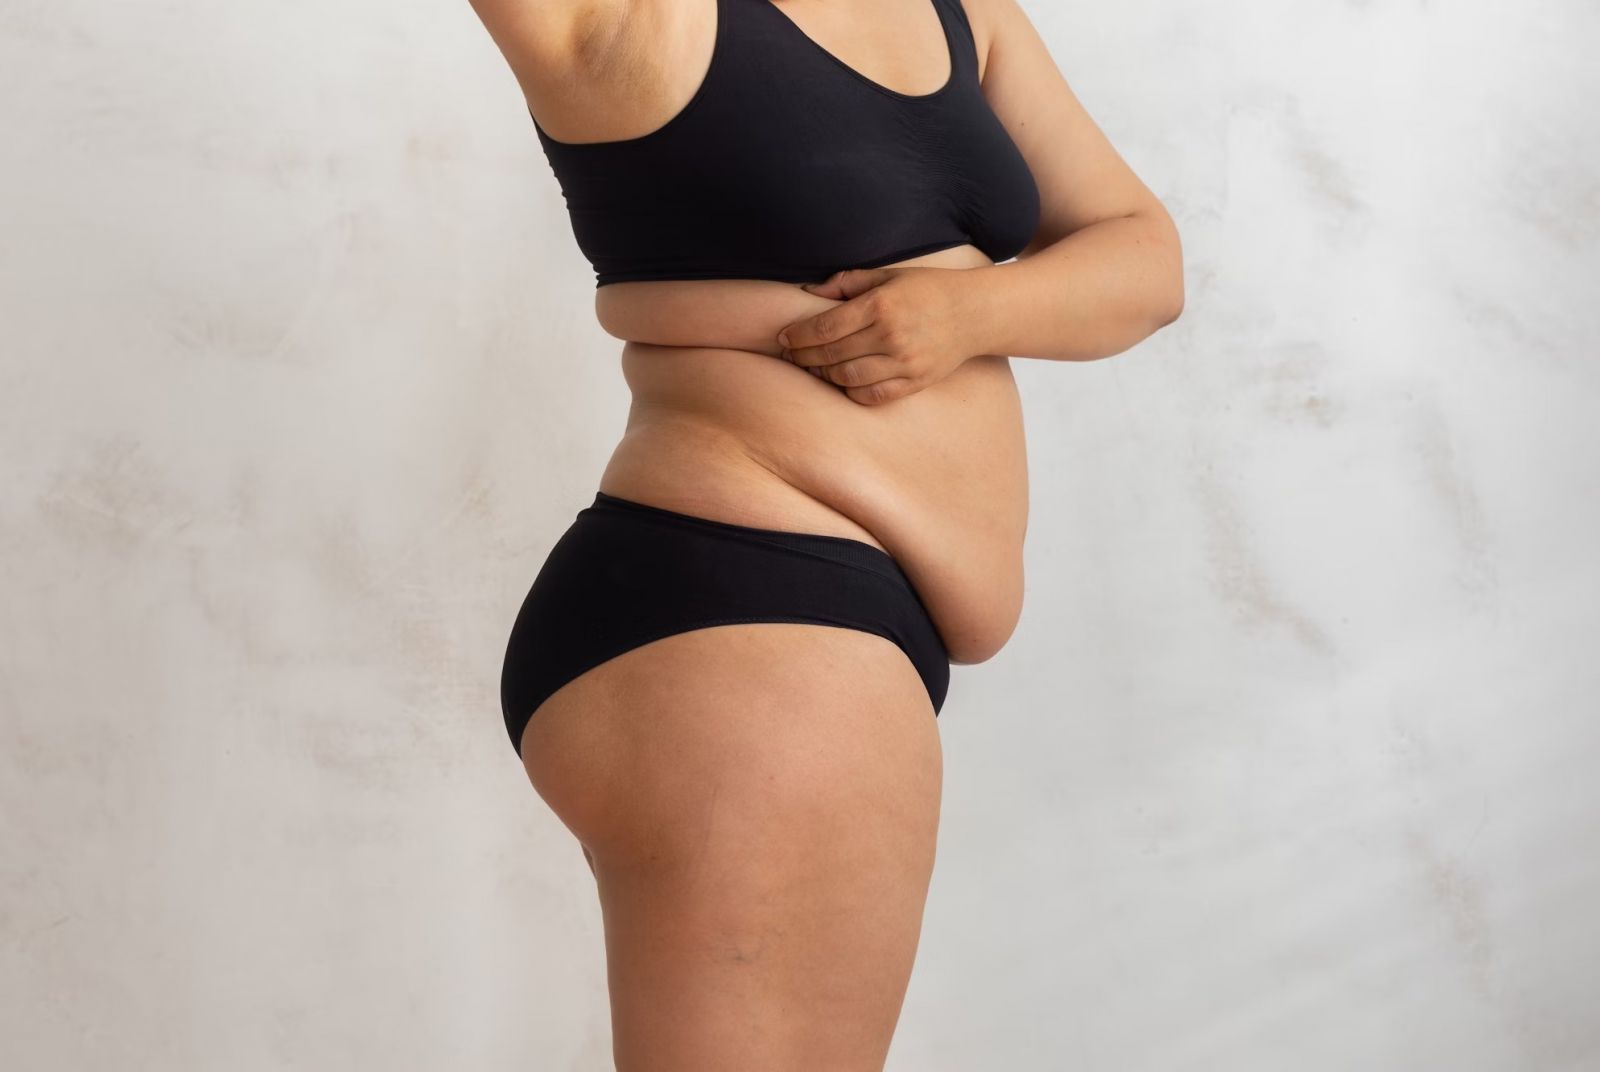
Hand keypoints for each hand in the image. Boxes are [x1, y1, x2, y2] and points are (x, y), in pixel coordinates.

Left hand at [776, 266, 977, 404]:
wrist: (974, 313)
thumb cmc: (927, 289)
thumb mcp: (888, 275)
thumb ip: (847, 283)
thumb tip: (808, 293)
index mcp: (881, 305)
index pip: (825, 327)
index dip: (797, 335)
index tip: (782, 337)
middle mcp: (891, 336)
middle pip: (831, 354)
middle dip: (802, 356)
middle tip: (789, 355)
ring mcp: (904, 362)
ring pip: (847, 378)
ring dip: (823, 374)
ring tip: (813, 367)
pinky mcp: (914, 382)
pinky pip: (872, 395)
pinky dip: (851, 392)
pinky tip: (842, 381)